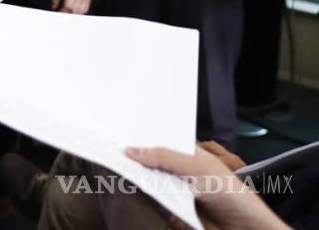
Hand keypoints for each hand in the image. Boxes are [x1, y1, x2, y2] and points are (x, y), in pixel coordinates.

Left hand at [51, 0, 91, 13]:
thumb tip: (54, 7)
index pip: (67, 7)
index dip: (63, 12)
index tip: (58, 14)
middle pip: (74, 11)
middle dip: (68, 14)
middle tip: (63, 14)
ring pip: (81, 11)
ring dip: (74, 14)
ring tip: (69, 13)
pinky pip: (86, 8)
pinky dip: (81, 12)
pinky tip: (75, 11)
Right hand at [126, 144, 286, 229]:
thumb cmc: (232, 194)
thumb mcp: (198, 167)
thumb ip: (165, 157)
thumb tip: (130, 151)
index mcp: (187, 153)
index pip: (160, 140)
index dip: (142, 135)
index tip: (117, 129)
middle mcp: (178, 171)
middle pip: (149, 160)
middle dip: (133, 153)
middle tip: (109, 144)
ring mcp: (174, 191)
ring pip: (146, 180)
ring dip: (133, 174)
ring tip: (112, 162)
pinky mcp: (170, 211)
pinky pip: (150, 201)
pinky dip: (141, 196)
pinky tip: (128, 186)